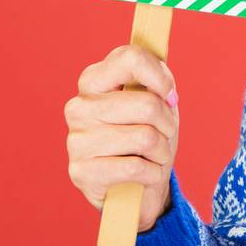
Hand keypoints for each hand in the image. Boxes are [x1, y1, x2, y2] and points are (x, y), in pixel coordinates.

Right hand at [64, 44, 179, 233]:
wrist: (136, 187)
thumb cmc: (147, 137)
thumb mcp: (157, 102)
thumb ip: (159, 81)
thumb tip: (165, 89)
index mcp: (94, 80)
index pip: (130, 58)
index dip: (160, 76)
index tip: (169, 95)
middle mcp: (79, 107)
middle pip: (147, 105)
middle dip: (167, 123)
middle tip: (164, 134)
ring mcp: (76, 139)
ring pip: (145, 137)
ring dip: (162, 151)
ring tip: (153, 155)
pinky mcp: (81, 172)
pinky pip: (134, 167)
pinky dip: (152, 173)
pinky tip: (144, 174)